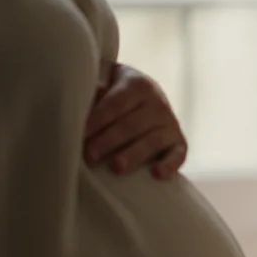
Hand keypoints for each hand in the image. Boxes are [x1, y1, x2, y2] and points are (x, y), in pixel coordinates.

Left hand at [84, 63, 187, 178]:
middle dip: (109, 141)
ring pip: (152, 141)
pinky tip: (157, 174)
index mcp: (136, 84)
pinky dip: (170, 164)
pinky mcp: (179, 142)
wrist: (143, 96)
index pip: (114, 104)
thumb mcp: (104, 82)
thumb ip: (93, 91)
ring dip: (134, 155)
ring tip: (116, 168)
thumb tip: (77, 102)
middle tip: (90, 156)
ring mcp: (170, 123)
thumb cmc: (113, 92)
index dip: (96, 121)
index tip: (79, 135)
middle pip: (131, 125)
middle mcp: (157, 102)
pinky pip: (178, 154)